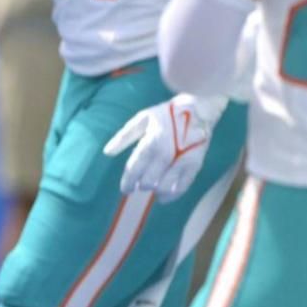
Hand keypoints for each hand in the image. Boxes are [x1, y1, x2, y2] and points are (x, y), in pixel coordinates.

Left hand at [103, 94, 226, 201]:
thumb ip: (124, 136)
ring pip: (165, 186)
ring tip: (152, 190)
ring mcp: (182, 160)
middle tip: (139, 187)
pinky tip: (165, 197)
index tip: (125, 189)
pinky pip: (184, 185)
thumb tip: (107, 152)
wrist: (198, 109)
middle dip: (141, 186)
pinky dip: (173, 195)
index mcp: (150, 143)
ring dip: (156, 192)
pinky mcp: (195, 164)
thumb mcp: (142, 119)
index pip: (134, 169)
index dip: (128, 182)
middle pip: (148, 181)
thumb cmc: (166, 114)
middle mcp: (166, 154)